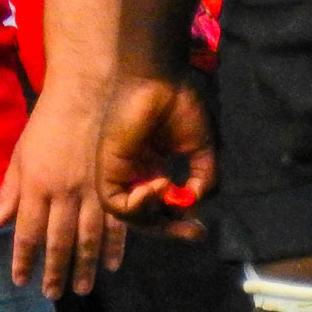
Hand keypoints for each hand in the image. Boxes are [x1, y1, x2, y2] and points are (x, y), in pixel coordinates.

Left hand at [0, 80, 125, 299]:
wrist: (85, 94)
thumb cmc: (47, 123)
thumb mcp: (21, 154)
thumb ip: (10, 191)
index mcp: (36, 185)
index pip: (28, 232)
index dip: (24, 259)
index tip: (21, 281)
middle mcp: (63, 193)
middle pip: (58, 242)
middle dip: (54, 272)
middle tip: (52, 295)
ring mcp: (92, 190)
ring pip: (88, 239)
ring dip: (84, 268)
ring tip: (81, 290)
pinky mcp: (115, 184)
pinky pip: (116, 223)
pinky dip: (114, 247)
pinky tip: (110, 265)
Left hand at [98, 73, 214, 242]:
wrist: (161, 80)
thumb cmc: (179, 104)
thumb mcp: (201, 148)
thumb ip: (203, 178)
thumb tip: (194, 202)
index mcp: (152, 168)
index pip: (161, 209)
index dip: (179, 224)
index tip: (200, 230)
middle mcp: (135, 173)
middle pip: (146, 218)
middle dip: (170, 229)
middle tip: (195, 232)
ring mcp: (120, 170)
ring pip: (129, 215)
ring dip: (153, 215)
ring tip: (169, 189)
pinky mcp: (107, 167)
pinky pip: (115, 203)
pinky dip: (137, 205)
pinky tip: (157, 186)